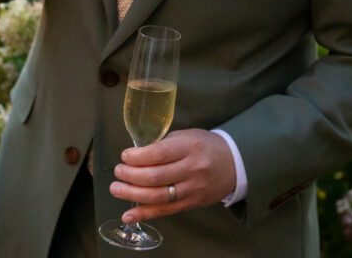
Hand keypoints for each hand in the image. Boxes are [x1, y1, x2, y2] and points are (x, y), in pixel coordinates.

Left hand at [109, 129, 236, 223]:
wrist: (235, 163)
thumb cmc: (205, 146)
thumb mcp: (186, 136)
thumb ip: (163, 144)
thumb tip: (136, 155)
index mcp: (189, 147)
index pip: (159, 154)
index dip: (137, 157)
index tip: (124, 156)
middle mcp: (192, 169)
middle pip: (155, 177)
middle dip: (130, 175)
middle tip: (118, 172)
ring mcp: (193, 189)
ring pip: (158, 196)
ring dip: (132, 195)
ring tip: (116, 189)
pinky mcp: (192, 204)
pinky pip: (166, 211)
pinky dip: (145, 214)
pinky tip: (128, 215)